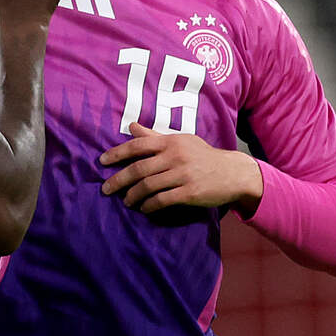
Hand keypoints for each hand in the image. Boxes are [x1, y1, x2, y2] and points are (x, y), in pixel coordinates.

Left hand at [100, 122, 262, 213]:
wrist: (233, 173)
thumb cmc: (203, 156)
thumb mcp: (181, 141)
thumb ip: (155, 136)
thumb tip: (132, 126)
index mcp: (171, 142)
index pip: (138, 145)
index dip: (117, 153)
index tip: (102, 162)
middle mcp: (175, 156)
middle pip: (139, 168)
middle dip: (119, 179)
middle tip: (106, 188)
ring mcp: (183, 175)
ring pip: (148, 186)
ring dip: (133, 195)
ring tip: (126, 201)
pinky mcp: (190, 192)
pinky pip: (163, 200)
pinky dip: (149, 205)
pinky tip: (144, 208)